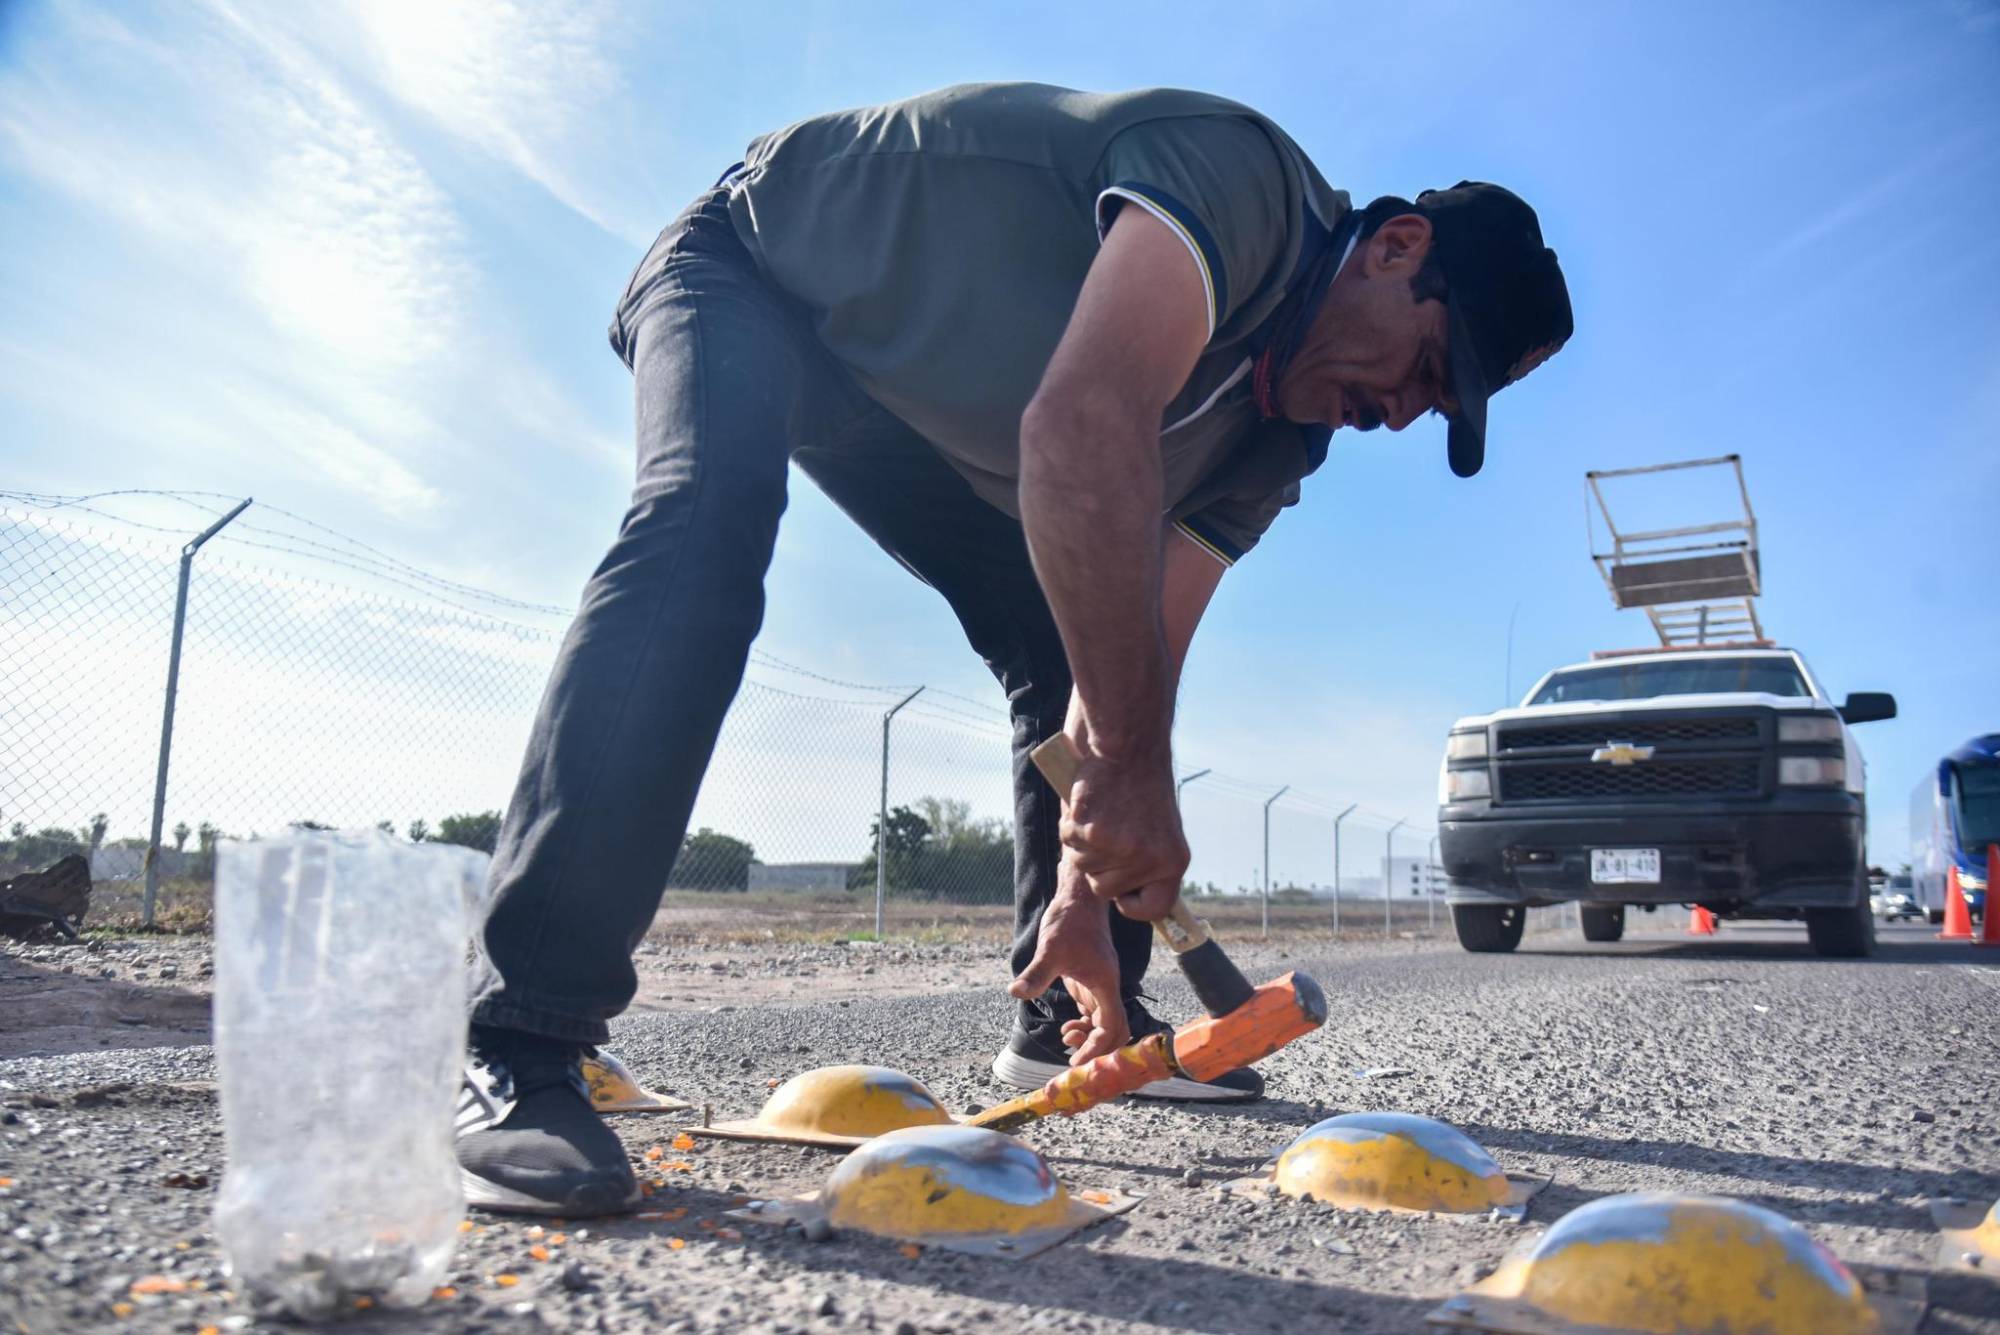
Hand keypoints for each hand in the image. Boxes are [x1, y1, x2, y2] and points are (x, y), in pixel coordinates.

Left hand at [1008, 863, 1129, 1063]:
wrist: (1079, 897)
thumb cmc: (1068, 920)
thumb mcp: (1050, 948)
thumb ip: (1036, 973)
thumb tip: (1016, 992)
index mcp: (1105, 984)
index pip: (1111, 1028)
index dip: (1096, 1048)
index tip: (1076, 1061)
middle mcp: (1107, 987)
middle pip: (1116, 1032)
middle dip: (1097, 1049)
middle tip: (1072, 1058)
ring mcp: (1100, 985)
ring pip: (1105, 1024)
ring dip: (1090, 1038)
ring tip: (1065, 1038)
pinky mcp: (1091, 981)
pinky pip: (1095, 1014)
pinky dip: (1085, 1026)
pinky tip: (1067, 1028)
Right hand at [1060, 740, 1186, 921]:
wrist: (1129, 746)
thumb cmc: (1142, 786)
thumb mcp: (1160, 830)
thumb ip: (1148, 864)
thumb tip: (1130, 900)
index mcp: (1174, 861)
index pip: (1155, 909)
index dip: (1132, 904)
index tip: (1123, 893)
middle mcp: (1149, 860)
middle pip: (1106, 890)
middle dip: (1101, 866)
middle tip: (1111, 831)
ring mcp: (1120, 848)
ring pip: (1084, 866)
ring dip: (1084, 844)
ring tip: (1102, 813)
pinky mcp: (1092, 832)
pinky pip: (1070, 843)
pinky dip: (1072, 826)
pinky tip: (1088, 805)